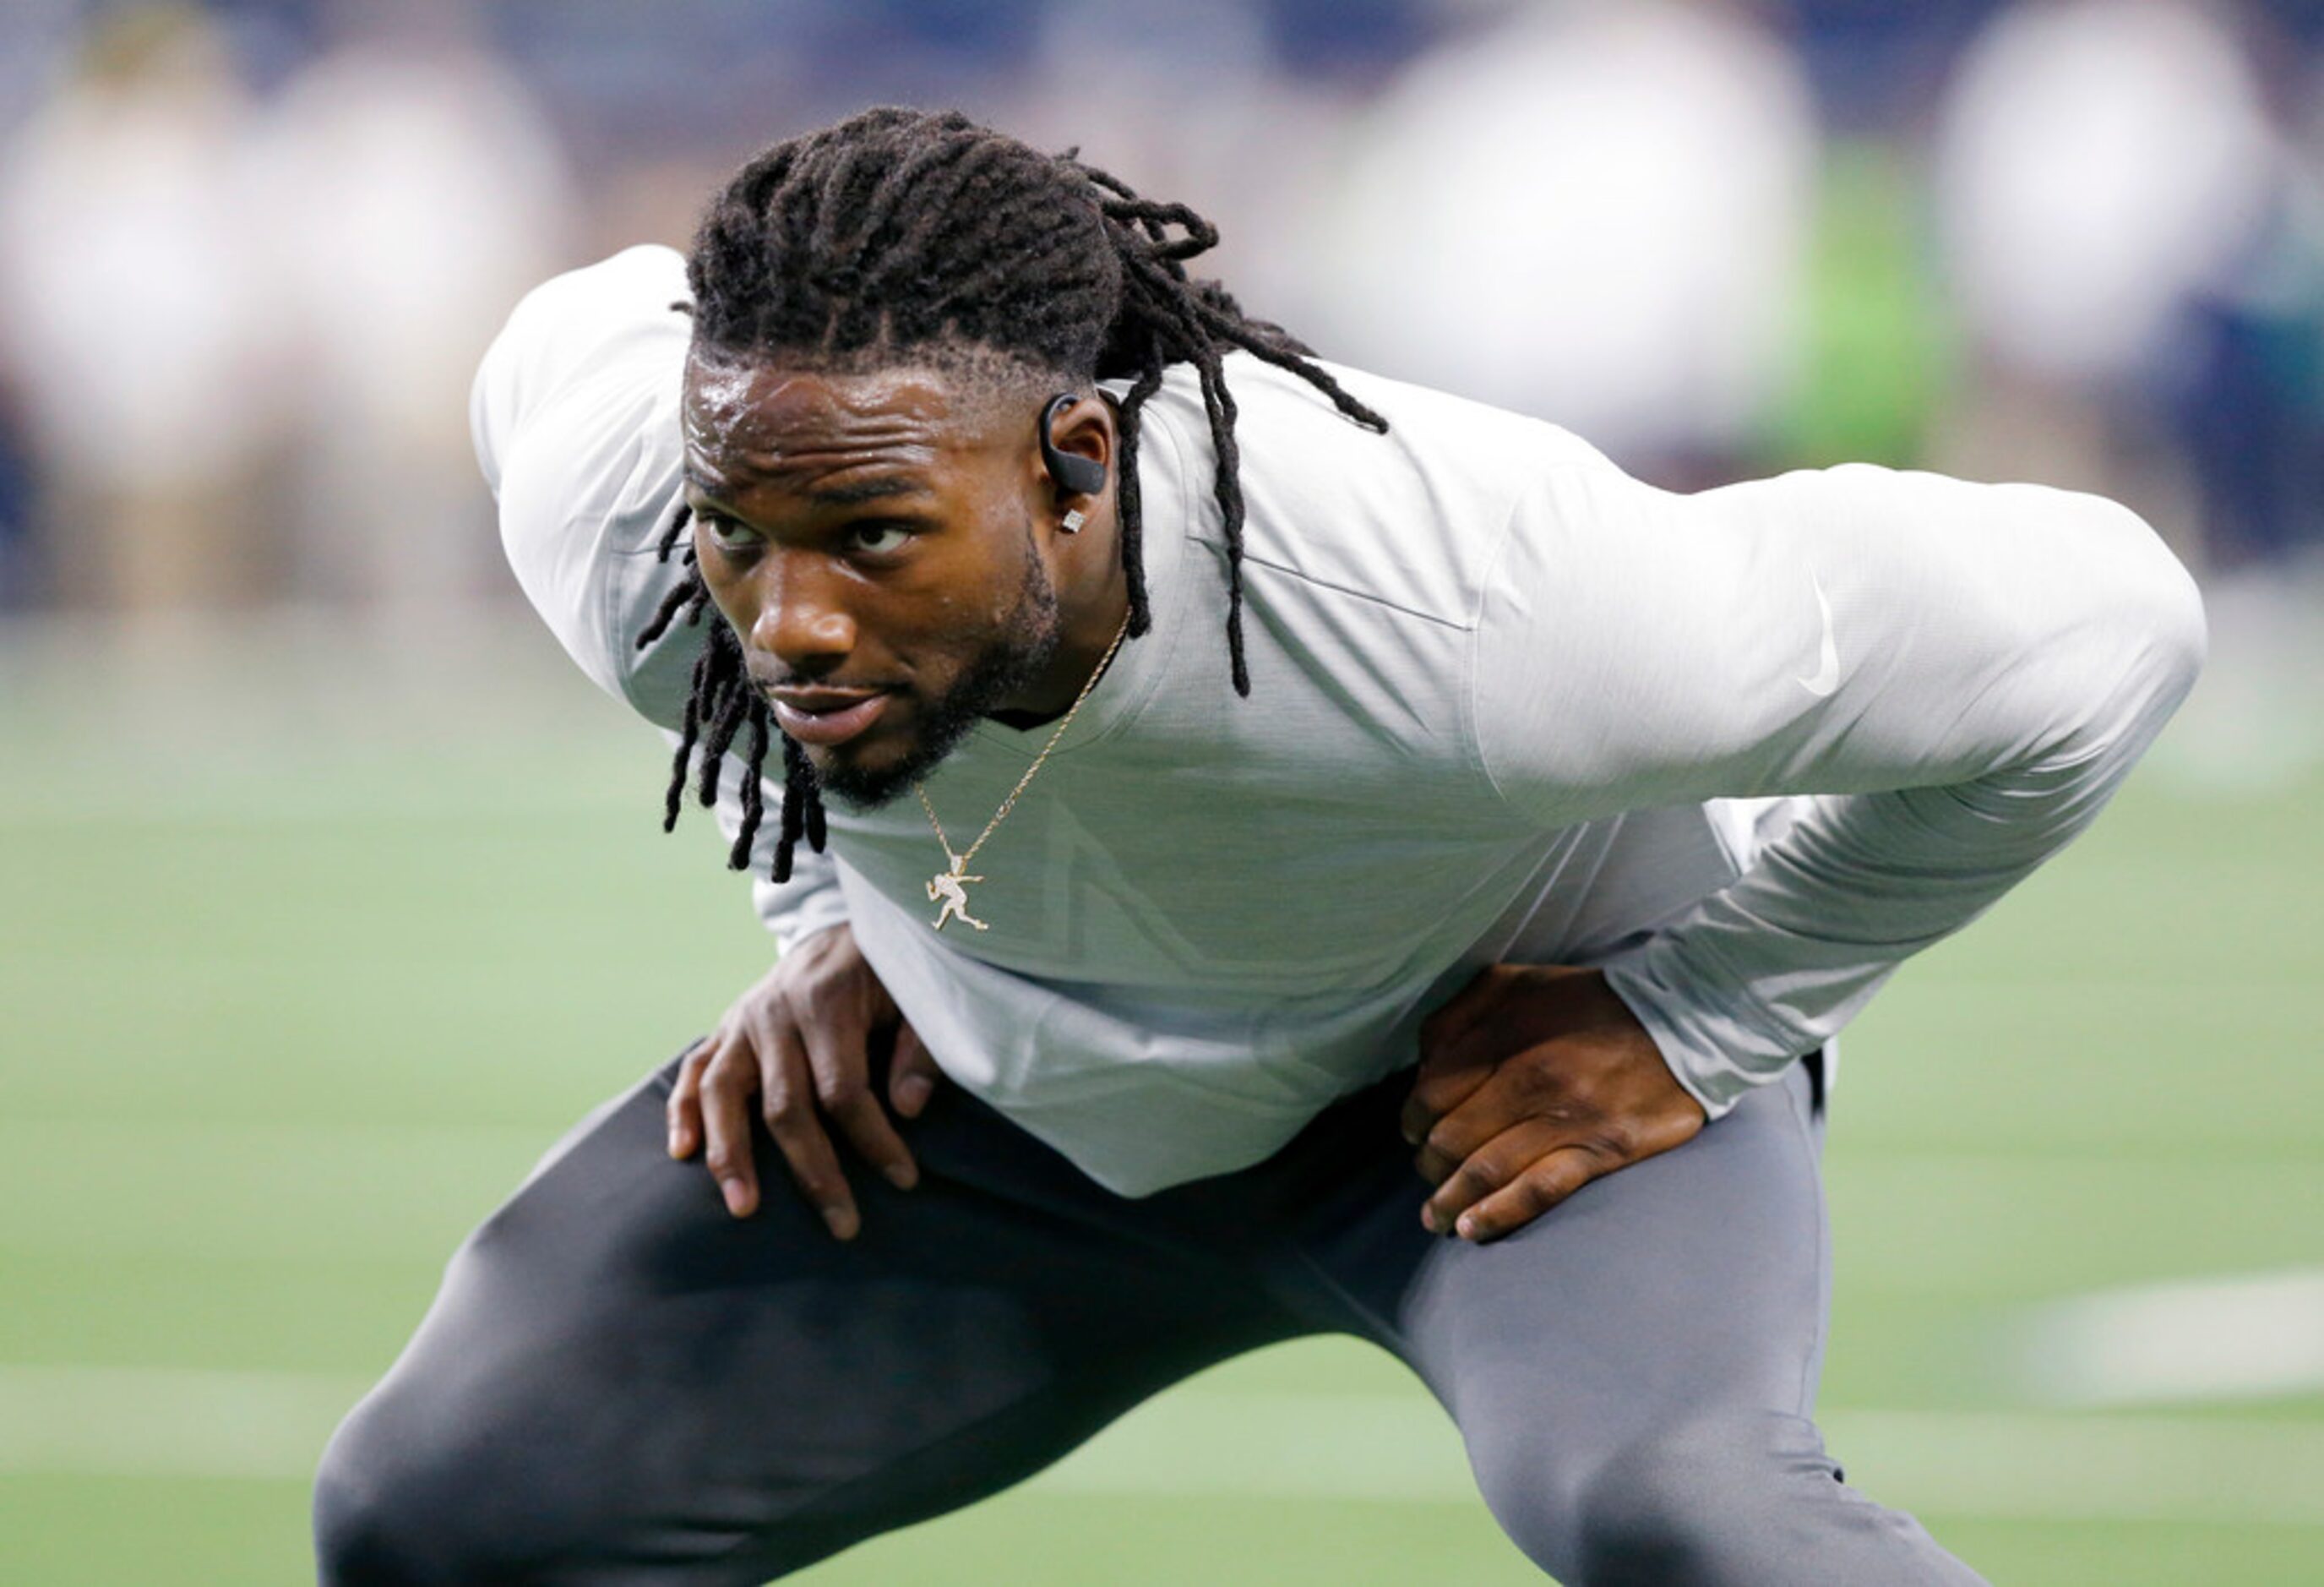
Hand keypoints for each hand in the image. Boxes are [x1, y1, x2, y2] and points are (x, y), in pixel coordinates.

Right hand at [666, 924, 940, 1237]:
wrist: (843, 929)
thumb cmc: (886, 973)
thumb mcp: (916, 998)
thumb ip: (918, 1051)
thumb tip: (908, 1111)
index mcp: (826, 1002)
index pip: (844, 1090)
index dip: (874, 1140)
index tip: (905, 1180)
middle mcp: (775, 1013)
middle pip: (786, 1106)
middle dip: (815, 1172)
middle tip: (843, 1225)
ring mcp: (742, 1021)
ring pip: (724, 1094)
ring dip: (731, 1154)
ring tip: (744, 1209)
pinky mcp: (723, 1028)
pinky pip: (693, 1071)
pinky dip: (681, 1111)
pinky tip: (682, 1153)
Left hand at [1400, 965, 1705, 1242]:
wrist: (1684, 1020)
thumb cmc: (1589, 1002)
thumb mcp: (1518, 983)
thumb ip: (1462, 1014)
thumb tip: (1423, 1062)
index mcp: (1507, 1034)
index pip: (1434, 1090)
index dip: (1413, 1118)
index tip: (1413, 1131)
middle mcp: (1531, 1078)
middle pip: (1453, 1136)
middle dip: (1428, 1164)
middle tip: (1425, 1173)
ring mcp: (1568, 1118)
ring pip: (1487, 1168)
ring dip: (1449, 1198)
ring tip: (1433, 1217)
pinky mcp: (1603, 1149)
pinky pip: (1539, 1190)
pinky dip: (1498, 1214)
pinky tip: (1471, 1229)